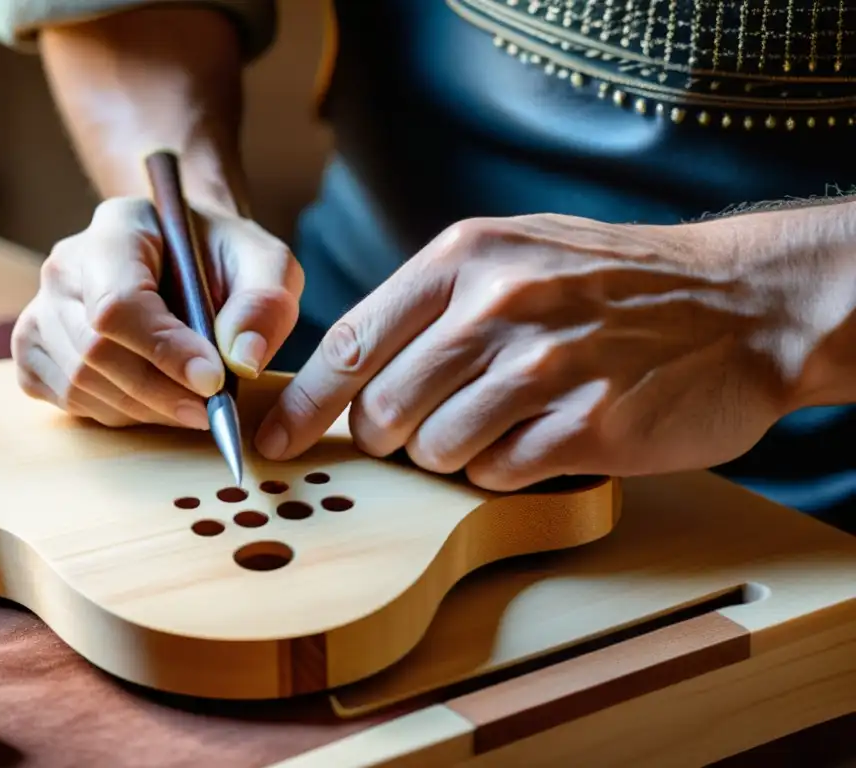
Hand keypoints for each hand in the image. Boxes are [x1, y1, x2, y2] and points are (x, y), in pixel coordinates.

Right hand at [11, 196, 302, 427]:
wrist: (188, 262)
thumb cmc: (225, 261)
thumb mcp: (266, 265)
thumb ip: (265, 302)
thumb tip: (243, 359)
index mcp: (118, 228)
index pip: (119, 302)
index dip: (165, 351)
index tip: (214, 382)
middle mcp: (65, 265)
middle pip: (94, 351)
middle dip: (160, 393)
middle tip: (211, 409)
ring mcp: (41, 308)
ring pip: (79, 383)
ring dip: (143, 409)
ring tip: (190, 404)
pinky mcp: (34, 350)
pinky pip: (66, 400)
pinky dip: (116, 414)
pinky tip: (153, 400)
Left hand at [255, 213, 796, 489]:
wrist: (739, 300)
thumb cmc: (614, 280)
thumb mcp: (515, 251)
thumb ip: (433, 302)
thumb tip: (350, 370)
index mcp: (464, 258)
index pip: (351, 343)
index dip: (304, 402)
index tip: (275, 438)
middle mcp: (497, 307)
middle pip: (384, 411)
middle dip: (390, 437)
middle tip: (424, 429)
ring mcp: (544, 367)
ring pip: (436, 451)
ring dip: (452, 455)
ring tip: (500, 425)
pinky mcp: (588, 426)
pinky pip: (498, 474)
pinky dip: (504, 469)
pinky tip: (540, 438)